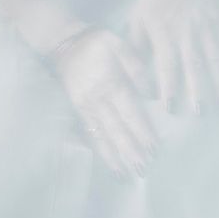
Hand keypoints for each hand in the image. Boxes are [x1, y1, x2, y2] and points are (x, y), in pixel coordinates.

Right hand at [49, 27, 157, 178]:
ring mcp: (85, 108)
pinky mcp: (78, 111)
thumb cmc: (98, 42)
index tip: (154, 147)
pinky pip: (90, 135)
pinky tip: (109, 163)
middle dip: (130, 151)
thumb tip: (150, 93)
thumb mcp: (120, 45)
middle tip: (144, 169)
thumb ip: (136, 67)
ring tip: (127, 175)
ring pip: (102, 137)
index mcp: (110, 83)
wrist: (64, 44)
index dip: (141, 130)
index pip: (129, 112)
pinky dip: (100, 151)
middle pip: (116, 130)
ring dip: (115, 157)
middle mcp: (96, 100)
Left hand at [126, 0, 218, 115]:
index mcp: (164, 32)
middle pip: (194, 65)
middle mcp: (187, 33)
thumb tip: (135, 73)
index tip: (169, 108)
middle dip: (198, 90)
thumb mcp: (137, 18)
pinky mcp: (218, 24)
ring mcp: (206, 28)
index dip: (168, 86)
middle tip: (201, 112)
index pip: (166, 64)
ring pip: (215, 58)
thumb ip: (136, 46)